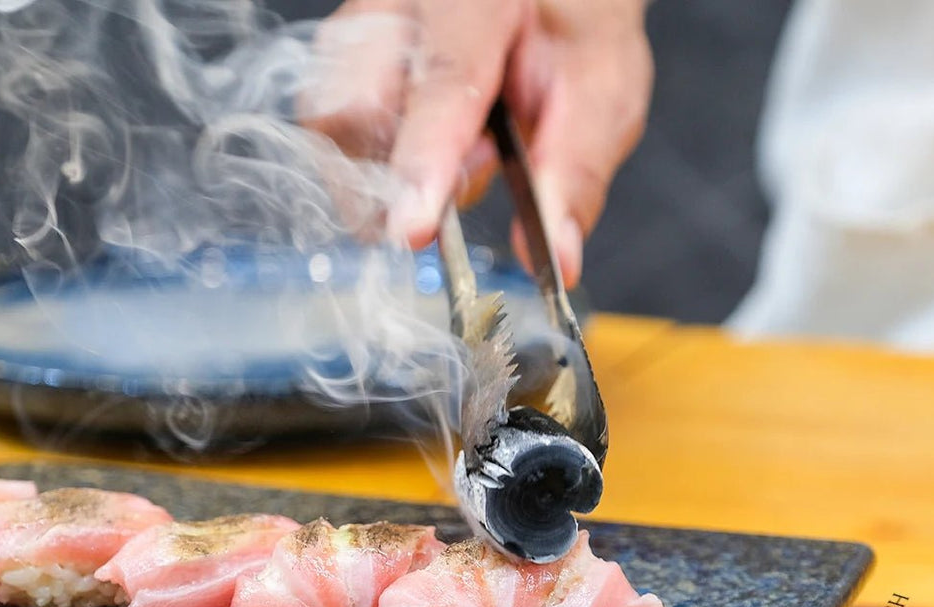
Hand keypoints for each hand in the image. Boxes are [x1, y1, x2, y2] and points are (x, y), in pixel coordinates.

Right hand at [304, 0, 652, 285]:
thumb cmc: (568, 31)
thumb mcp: (602, 90)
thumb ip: (575, 170)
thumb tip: (557, 256)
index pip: (439, 85)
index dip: (421, 166)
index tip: (414, 231)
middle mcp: (399, 4)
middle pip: (354, 112)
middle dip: (398, 178)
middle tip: (474, 168)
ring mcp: (357, 27)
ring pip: (332, 130)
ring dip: (389, 174)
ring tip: (461, 147)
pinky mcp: (336, 58)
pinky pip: (331, 134)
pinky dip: (379, 164)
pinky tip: (425, 144)